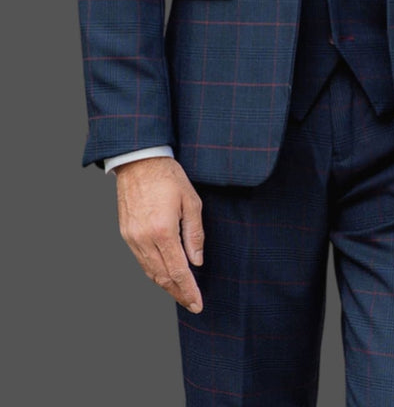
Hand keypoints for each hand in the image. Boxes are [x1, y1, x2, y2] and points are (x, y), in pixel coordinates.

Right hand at [114, 157, 204, 312]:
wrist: (139, 161)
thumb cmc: (168, 176)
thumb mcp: (191, 201)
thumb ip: (194, 233)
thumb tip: (196, 261)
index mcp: (163, 231)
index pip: (178, 271)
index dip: (188, 290)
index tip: (197, 303)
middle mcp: (144, 238)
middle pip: (162, 277)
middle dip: (178, 293)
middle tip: (192, 303)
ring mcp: (132, 238)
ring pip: (150, 271)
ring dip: (165, 286)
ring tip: (180, 293)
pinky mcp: (126, 233)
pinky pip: (141, 260)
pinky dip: (153, 272)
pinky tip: (164, 275)